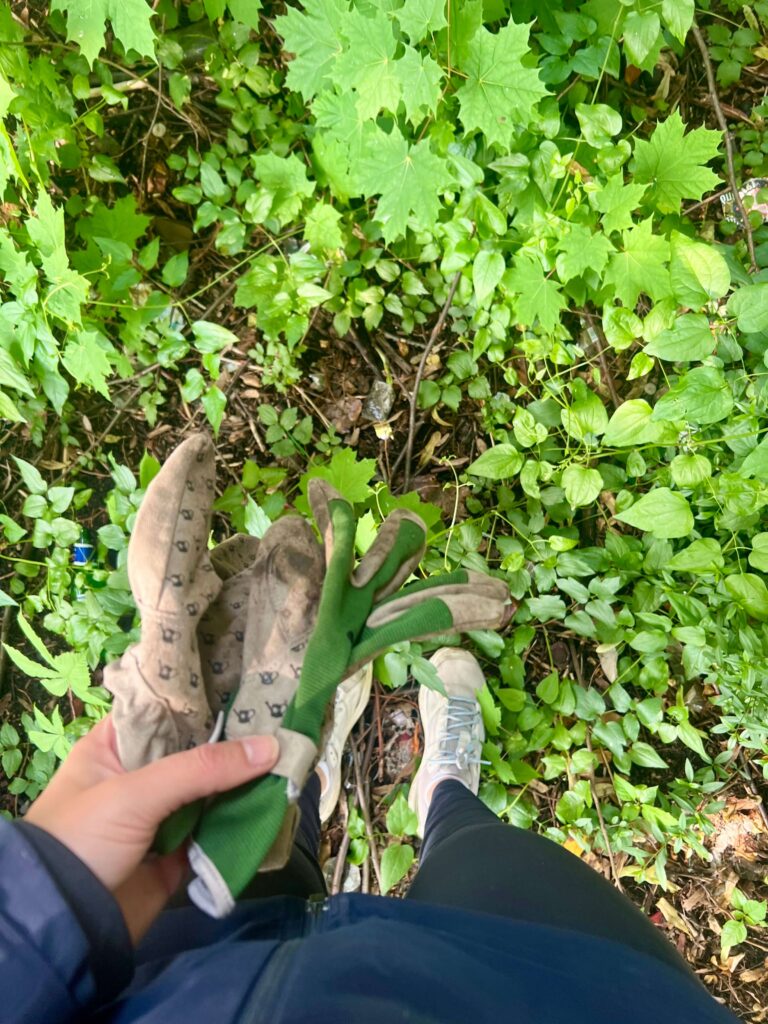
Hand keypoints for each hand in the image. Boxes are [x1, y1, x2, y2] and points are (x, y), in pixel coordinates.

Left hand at [25, 713, 278, 942]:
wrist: (63, 928)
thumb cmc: (84, 840)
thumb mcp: (135, 793)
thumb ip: (202, 768)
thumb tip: (271, 747)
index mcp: (111, 747)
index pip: (162, 711)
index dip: (203, 701)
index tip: (248, 688)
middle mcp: (135, 776)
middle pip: (192, 750)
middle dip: (232, 742)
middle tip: (281, 722)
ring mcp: (157, 816)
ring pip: (208, 790)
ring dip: (241, 782)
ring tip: (286, 760)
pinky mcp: (176, 854)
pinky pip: (214, 830)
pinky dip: (239, 821)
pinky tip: (271, 803)